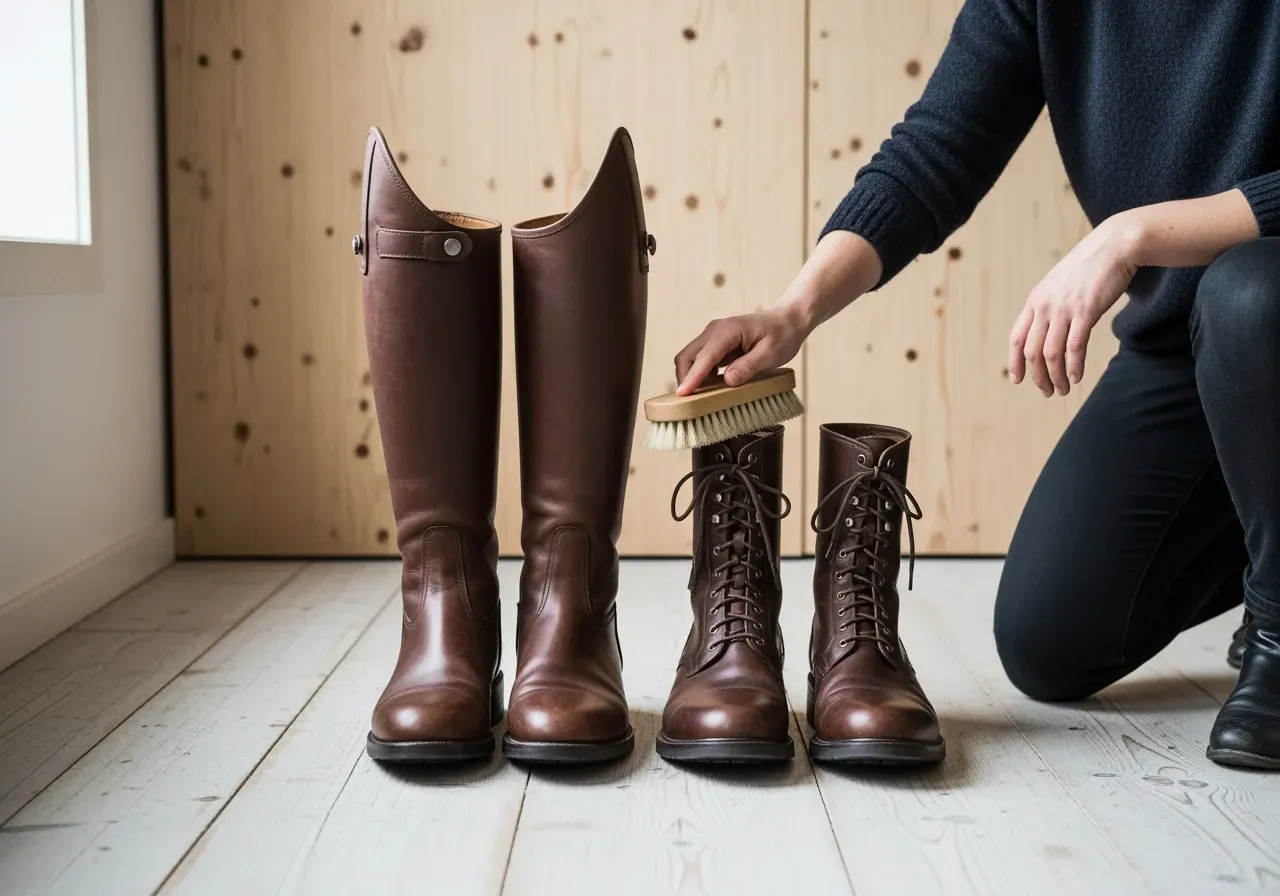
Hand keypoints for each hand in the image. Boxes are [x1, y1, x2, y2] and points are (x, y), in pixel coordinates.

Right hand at [674, 305, 810, 393]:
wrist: (787, 321)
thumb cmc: (782, 334)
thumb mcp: (771, 353)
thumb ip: (749, 366)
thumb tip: (729, 380)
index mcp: (728, 330)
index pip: (704, 357)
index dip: (692, 377)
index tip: (683, 394)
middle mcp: (715, 331)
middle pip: (688, 356)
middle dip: (685, 378)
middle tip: (690, 402)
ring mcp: (714, 336)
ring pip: (691, 359)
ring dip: (692, 377)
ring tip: (701, 398)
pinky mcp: (717, 344)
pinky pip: (701, 361)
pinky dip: (701, 375)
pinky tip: (712, 387)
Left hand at [1009, 213, 1142, 395]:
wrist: (1114, 247)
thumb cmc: (1089, 268)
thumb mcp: (1060, 286)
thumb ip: (1050, 307)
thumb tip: (1048, 331)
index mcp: (1035, 301)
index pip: (1016, 338)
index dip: (1014, 362)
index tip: (1017, 380)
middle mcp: (1044, 306)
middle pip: (1032, 351)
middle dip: (1038, 376)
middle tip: (1047, 392)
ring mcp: (1064, 308)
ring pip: (1051, 353)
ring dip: (1056, 377)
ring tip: (1063, 390)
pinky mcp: (1085, 310)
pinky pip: (1075, 346)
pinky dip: (1073, 366)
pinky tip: (1076, 377)